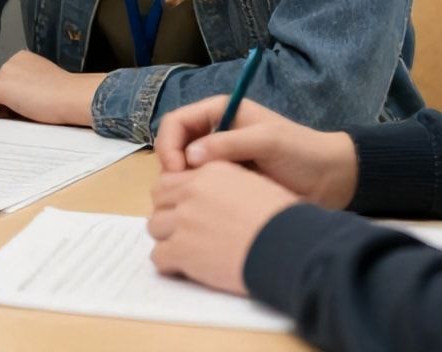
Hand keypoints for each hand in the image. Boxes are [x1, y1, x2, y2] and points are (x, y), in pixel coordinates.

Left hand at [0, 50, 102, 126]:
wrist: (71, 96)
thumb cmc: (67, 95)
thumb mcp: (45, 85)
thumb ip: (31, 88)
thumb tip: (18, 103)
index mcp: (25, 58)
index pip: (9, 77)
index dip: (8, 95)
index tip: (11, 110)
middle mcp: (12, 61)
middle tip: (4, 119)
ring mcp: (4, 72)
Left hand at [148, 161, 300, 294]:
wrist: (287, 246)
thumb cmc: (281, 219)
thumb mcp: (254, 186)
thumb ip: (225, 185)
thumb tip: (214, 198)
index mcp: (210, 172)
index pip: (173, 179)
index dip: (177, 196)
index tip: (186, 209)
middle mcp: (192, 192)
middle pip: (159, 199)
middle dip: (168, 214)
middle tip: (184, 230)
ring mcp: (184, 221)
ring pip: (154, 227)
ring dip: (167, 238)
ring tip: (187, 251)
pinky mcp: (181, 250)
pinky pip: (158, 256)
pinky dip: (169, 263)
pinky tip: (186, 268)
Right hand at [153, 96, 357, 208]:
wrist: (332, 179)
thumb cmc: (302, 152)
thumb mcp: (267, 141)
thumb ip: (229, 144)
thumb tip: (190, 157)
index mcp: (219, 112)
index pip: (176, 122)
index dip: (169, 145)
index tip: (177, 171)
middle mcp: (214, 133)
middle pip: (174, 147)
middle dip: (172, 168)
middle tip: (183, 193)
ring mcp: (219, 159)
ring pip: (184, 171)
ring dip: (183, 185)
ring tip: (195, 203)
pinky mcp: (226, 182)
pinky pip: (200, 188)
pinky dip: (197, 197)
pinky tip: (207, 210)